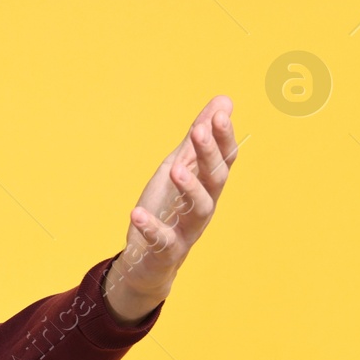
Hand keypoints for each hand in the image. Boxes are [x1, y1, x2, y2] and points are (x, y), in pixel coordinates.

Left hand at [103, 94, 239, 322]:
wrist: (147, 259)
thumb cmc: (167, 208)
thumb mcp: (180, 167)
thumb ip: (197, 139)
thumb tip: (224, 100)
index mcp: (207, 185)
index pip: (224, 158)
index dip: (223, 137)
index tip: (220, 113)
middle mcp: (204, 206)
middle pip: (215, 179)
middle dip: (209, 154)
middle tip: (201, 130)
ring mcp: (187, 230)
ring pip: (199, 209)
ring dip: (189, 188)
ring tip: (175, 170)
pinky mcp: (166, 251)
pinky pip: (163, 240)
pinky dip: (151, 227)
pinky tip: (136, 213)